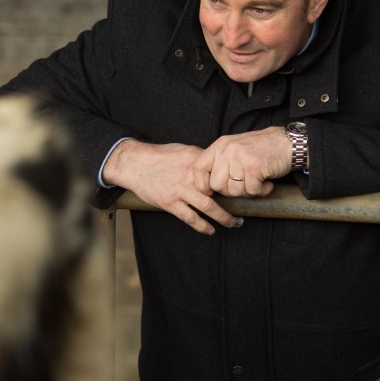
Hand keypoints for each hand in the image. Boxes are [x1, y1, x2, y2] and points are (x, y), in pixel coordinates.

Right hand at [103, 140, 235, 234]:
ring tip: (234, 223)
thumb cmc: (158, 156)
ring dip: (223, 217)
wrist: (134, 163)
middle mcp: (190, 175)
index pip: (220, 170)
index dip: (233, 179)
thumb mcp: (182, 150)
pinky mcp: (169, 203)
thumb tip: (217, 166)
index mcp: (194, 159)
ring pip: (208, 206)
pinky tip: (210, 230)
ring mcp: (180, 190)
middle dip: (234, 201)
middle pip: (219, 190)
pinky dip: (202, 226)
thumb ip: (199, 158)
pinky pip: (190, 217)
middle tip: (245, 208)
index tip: (244, 186)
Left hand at [193, 126, 287, 197]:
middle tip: (244, 185)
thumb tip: (208, 187)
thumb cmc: (261, 149)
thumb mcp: (235, 148)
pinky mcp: (254, 167)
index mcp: (220, 145)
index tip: (210, 192)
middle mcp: (228, 150)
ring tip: (257, 181)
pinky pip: (252, 191)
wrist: (287, 142)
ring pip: (234, 190)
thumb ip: (220, 163)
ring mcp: (241, 158)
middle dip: (230, 191)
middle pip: (217, 185)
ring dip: (248, 192)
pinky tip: (267, 183)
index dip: (201, 184)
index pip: (198, 168)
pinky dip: (261, 191)